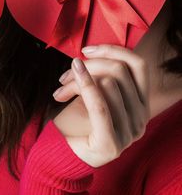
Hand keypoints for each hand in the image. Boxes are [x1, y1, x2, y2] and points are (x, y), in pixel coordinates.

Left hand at [53, 45, 149, 166]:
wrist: (66, 152)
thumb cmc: (79, 119)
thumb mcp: (93, 92)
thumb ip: (98, 75)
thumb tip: (85, 55)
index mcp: (140, 101)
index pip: (138, 64)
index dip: (113, 50)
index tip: (86, 50)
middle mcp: (141, 116)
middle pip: (118, 71)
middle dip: (87, 66)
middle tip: (65, 74)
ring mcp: (130, 132)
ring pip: (107, 84)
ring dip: (76, 81)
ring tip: (60, 90)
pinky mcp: (112, 143)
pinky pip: (100, 105)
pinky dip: (86, 85)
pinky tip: (72, 75)